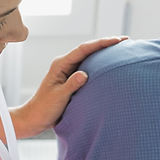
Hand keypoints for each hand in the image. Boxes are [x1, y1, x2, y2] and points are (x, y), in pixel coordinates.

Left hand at [11, 36, 126, 137]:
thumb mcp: (59, 97)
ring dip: (103, 53)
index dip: (101, 43)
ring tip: (121, 50)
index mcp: (60, 65)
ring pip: (88, 58)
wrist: (34, 119)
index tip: (118, 40)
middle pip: (88, 49)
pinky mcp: (71, 79)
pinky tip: (109, 66)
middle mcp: (64, 64)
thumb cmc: (44, 109)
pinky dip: (99, 65)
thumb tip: (84, 74)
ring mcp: (67, 71)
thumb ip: (71, 85)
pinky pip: (88, 68)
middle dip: (106, 44)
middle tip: (125, 41)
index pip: (84, 49)